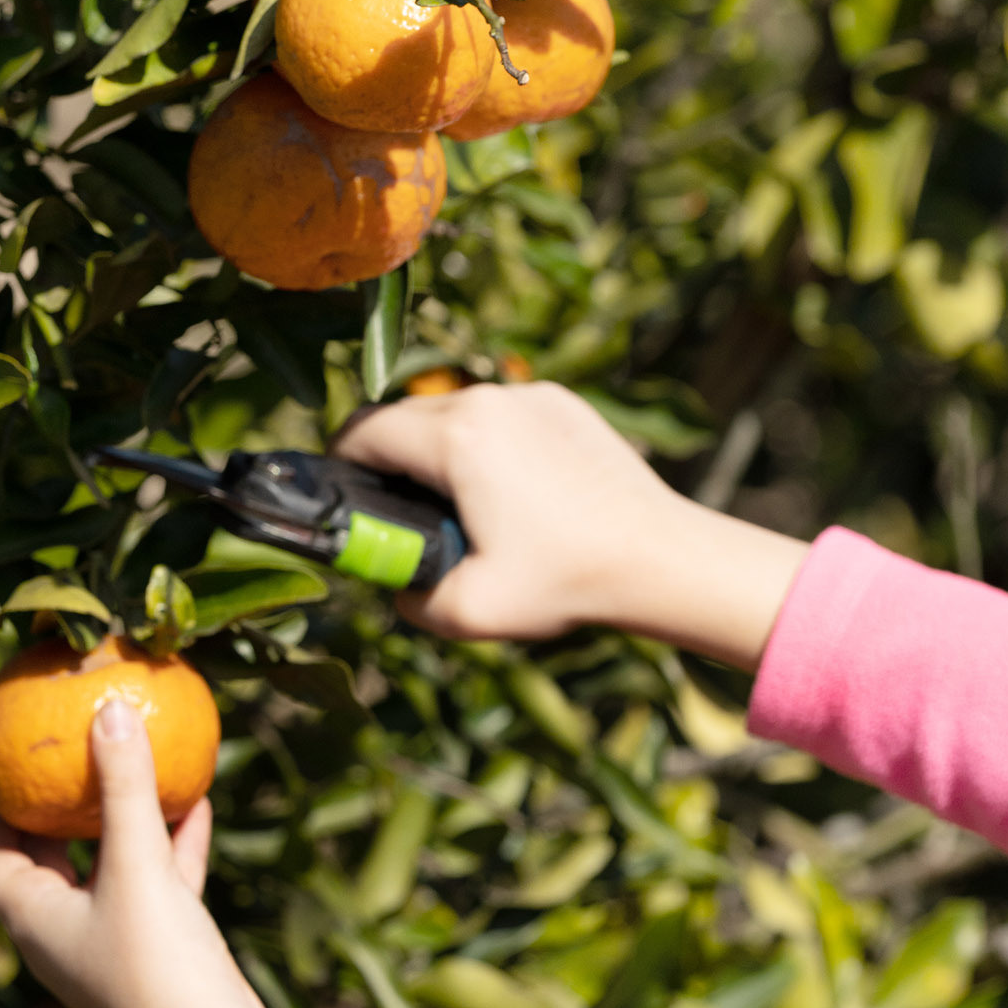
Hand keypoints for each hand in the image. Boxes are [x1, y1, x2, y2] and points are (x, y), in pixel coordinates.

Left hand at [0, 701, 303, 1007]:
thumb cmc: (155, 964)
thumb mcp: (138, 867)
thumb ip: (125, 788)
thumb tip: (110, 706)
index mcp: (27, 911)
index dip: (2, 790)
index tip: (12, 737)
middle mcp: (59, 922)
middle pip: (45, 842)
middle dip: (58, 792)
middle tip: (67, 733)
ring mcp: (111, 933)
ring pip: (107, 858)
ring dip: (123, 811)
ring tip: (136, 753)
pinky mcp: (160, 943)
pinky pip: (159, 878)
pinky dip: (172, 840)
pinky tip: (197, 799)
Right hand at [333, 382, 808, 668]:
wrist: (662, 559)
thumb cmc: (569, 582)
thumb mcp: (471, 611)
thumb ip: (409, 598)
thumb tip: (394, 583)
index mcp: (456, 437)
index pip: (363, 435)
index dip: (346, 472)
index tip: (355, 507)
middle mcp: (489, 398)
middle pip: (406, 420)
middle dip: (395, 466)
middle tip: (411, 520)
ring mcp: (532, 395)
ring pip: (456, 414)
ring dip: (446, 454)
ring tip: (469, 512)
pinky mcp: (565, 403)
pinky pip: (505, 417)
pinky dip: (495, 447)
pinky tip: (518, 497)